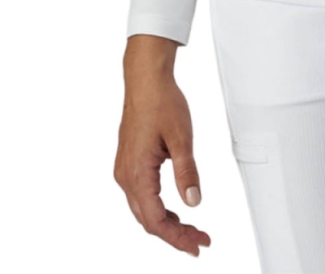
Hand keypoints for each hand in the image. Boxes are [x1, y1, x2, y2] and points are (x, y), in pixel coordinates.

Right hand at [115, 35, 211, 256]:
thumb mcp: (182, 137)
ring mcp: (125, 170)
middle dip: (174, 235)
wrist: (145, 80)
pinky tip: (174, 210)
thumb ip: (187, 172)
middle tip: (199, 240)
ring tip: (191, 229)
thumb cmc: (162, 102)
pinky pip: (141, 196)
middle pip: (148, 221)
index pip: (156, 221)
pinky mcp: (129, 163)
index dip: (176, 238)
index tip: (196, 245)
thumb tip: (193, 203)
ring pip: (143, 210)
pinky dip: (158, 209)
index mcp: (137, 173)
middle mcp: (126, 176)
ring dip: (167, 223)